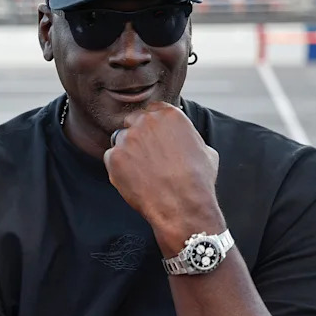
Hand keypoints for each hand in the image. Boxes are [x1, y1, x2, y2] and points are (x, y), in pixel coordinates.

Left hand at [103, 102, 222, 249]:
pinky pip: (111, 159)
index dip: (151, 125)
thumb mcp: (204, 150)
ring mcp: (127, 138)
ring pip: (120, 140)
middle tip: (145, 156)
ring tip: (142, 172)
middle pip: (132, 121)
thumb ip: (187, 137)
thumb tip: (184, 139)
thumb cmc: (197, 180)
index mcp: (169, 115)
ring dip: (127, 152)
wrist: (183, 205)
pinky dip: (118, 169)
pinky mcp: (113, 157)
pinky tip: (134, 180)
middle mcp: (146, 121)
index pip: (152, 110)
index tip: (153, 137)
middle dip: (137, 136)